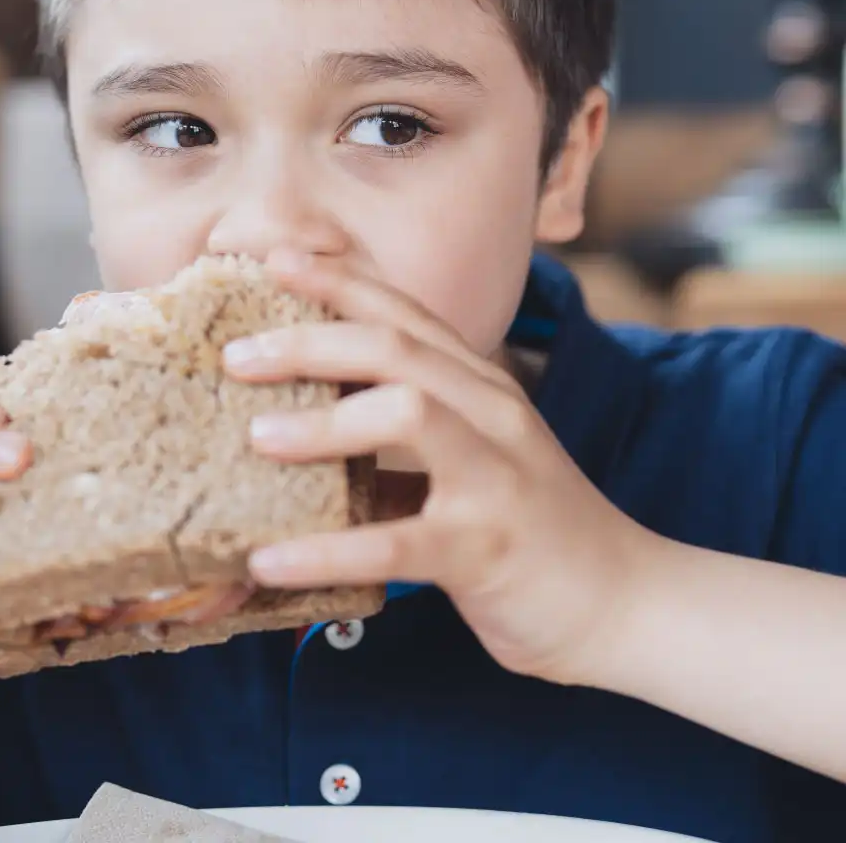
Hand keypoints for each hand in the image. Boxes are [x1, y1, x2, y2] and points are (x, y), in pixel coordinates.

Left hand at [223, 250, 658, 687]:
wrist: (624, 603)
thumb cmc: (528, 526)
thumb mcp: (476, 454)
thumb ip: (410, 426)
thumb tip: (306, 417)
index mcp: (482, 387)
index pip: (406, 314)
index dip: (340, 281)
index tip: (275, 260)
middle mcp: (492, 414)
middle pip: (396, 347)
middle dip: (310, 340)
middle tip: (236, 355)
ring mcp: (496, 476)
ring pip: (406, 415)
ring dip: (322, 424)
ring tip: (256, 437)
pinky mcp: (487, 547)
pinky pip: (396, 543)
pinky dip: (325, 550)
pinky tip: (268, 561)